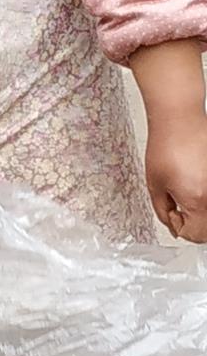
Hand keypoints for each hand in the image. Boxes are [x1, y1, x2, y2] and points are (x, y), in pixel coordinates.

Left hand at [132, 39, 206, 241]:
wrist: (181, 120)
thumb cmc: (167, 146)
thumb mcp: (155, 184)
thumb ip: (164, 211)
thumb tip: (174, 227)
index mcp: (198, 201)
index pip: (194, 235)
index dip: (179, 227)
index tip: (172, 213)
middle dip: (194, 224)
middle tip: (180, 207)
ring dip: (202, 213)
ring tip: (189, 192)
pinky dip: (206, 199)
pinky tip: (197, 183)